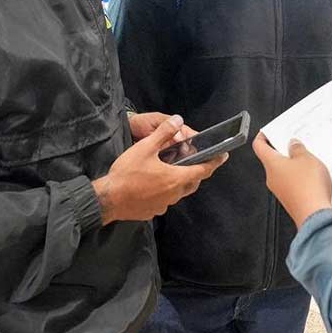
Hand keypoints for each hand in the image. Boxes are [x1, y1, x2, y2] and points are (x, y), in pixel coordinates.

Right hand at [94, 115, 226, 223]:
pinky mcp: (152, 212)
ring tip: (171, 171)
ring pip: (178, 193)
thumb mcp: (145, 147)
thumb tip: (178, 120)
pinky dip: (164, 192)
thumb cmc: (127, 173)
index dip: (214, 162)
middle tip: (194, 162)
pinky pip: (164, 201)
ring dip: (178, 182)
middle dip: (196, 172)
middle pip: (192, 183)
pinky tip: (153, 185)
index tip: (223, 156)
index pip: (203, 170)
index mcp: (176, 178)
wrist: (108, 199)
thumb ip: (163, 133)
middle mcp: (174, 194)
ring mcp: (163, 205)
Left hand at [252, 134, 331, 227]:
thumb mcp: (306, 157)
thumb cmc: (308, 187)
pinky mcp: (290, 199)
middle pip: (272, 159)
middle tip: (295, 142)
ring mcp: (280, 190)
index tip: (267, 131)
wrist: (315, 215)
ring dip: (293, 164)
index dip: (262, 136)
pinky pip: (291, 183)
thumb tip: (293, 144)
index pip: (259, 146)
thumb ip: (298, 148)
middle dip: (283, 150)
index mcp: (271, 164)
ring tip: (308, 159)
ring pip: (283, 172)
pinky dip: (299, 177)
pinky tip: (312, 175)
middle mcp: (272, 177)